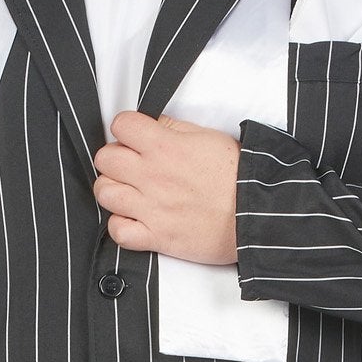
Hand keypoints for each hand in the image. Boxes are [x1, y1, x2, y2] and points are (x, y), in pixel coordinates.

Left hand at [93, 109, 239, 265]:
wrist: (257, 214)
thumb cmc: (240, 177)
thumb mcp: (208, 138)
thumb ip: (175, 130)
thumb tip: (154, 125)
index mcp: (166, 147)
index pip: (121, 125)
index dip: (125, 129)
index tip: (133, 138)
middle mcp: (153, 175)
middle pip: (105, 159)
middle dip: (114, 159)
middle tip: (129, 166)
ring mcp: (152, 207)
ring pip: (104, 193)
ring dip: (113, 191)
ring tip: (130, 193)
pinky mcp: (157, 236)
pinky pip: (118, 231)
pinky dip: (121, 226)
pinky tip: (133, 219)